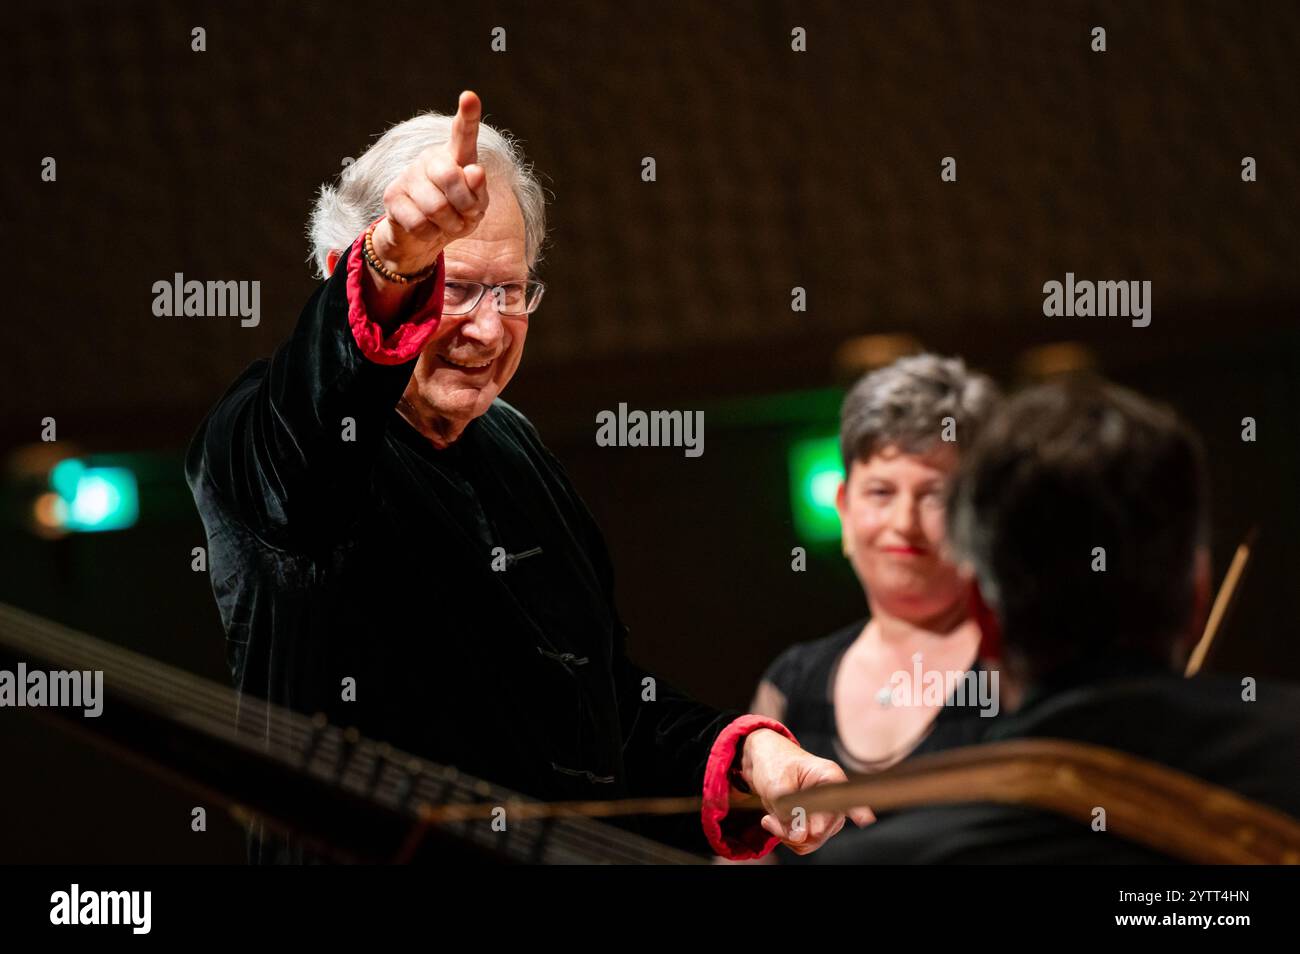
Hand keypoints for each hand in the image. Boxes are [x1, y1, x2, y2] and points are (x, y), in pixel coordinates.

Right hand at [372, 90, 490, 274]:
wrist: (421, 239)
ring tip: (449, 225)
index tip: (470, 96)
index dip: (468, 116)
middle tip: (467, 215)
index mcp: (456, 156)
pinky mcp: (392, 196)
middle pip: (450, 177)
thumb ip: (479, 191)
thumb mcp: (476, 207)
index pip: (463, 134)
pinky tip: (428, 230)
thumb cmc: (456, 215)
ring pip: (436, 207)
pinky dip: (431, 235)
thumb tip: (474, 172)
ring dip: (450, 226)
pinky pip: (420, 224)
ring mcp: (408, 175)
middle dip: (465, 205)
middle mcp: (430, 159)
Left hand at [740, 728, 875, 854]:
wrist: (764, 760)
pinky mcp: (815, 822)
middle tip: (772, 821)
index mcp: (829, 776)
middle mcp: (832, 795)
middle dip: (799, 831)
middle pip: (827, 827)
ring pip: (816, 839)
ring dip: (790, 836)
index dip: (848, 812)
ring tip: (770, 820)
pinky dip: (788, 838)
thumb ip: (788, 812)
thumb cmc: (773, 763)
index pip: (845, 797)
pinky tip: (774, 822)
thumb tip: (800, 837)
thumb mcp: (776, 784)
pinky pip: (806, 842)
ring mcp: (825, 811)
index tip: (846, 823)